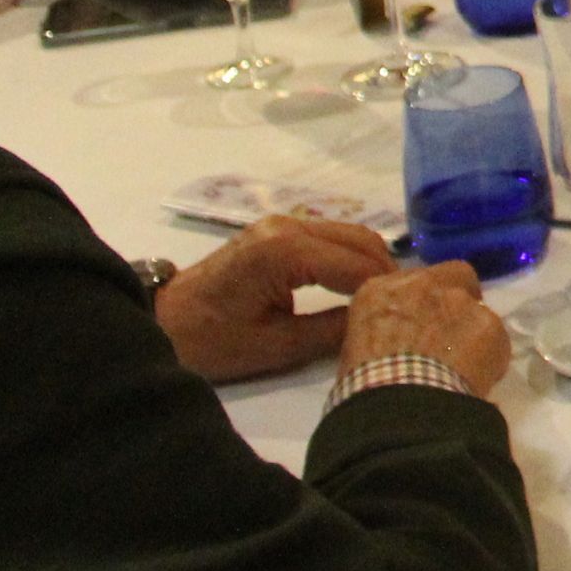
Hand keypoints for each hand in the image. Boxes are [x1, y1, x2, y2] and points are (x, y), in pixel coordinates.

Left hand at [154, 213, 397, 382]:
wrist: (159, 322)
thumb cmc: (211, 340)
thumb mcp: (274, 346)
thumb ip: (330, 332)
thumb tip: (376, 323)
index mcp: (285, 251)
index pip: (356, 265)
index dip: (385, 289)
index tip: (411, 313)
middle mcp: (288, 226)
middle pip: (360, 239)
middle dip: (385, 271)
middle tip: (404, 307)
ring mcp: (281, 225)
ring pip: (349, 234)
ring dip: (370, 261)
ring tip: (384, 299)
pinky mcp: (277, 232)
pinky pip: (329, 237)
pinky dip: (350, 256)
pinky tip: (356, 286)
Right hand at [335, 259, 511, 395]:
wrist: (399, 409)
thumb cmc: (367, 386)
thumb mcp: (356, 349)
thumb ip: (383, 329)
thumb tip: (398, 341)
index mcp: (381, 290)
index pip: (412, 281)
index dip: (422, 301)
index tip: (423, 322)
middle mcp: (424, 284)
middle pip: (454, 275)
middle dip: (457, 298)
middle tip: (452, 332)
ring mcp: (460, 301)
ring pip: (477, 308)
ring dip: (471, 330)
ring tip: (462, 366)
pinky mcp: (490, 324)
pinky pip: (494, 338)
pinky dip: (490, 356)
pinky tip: (476, 379)